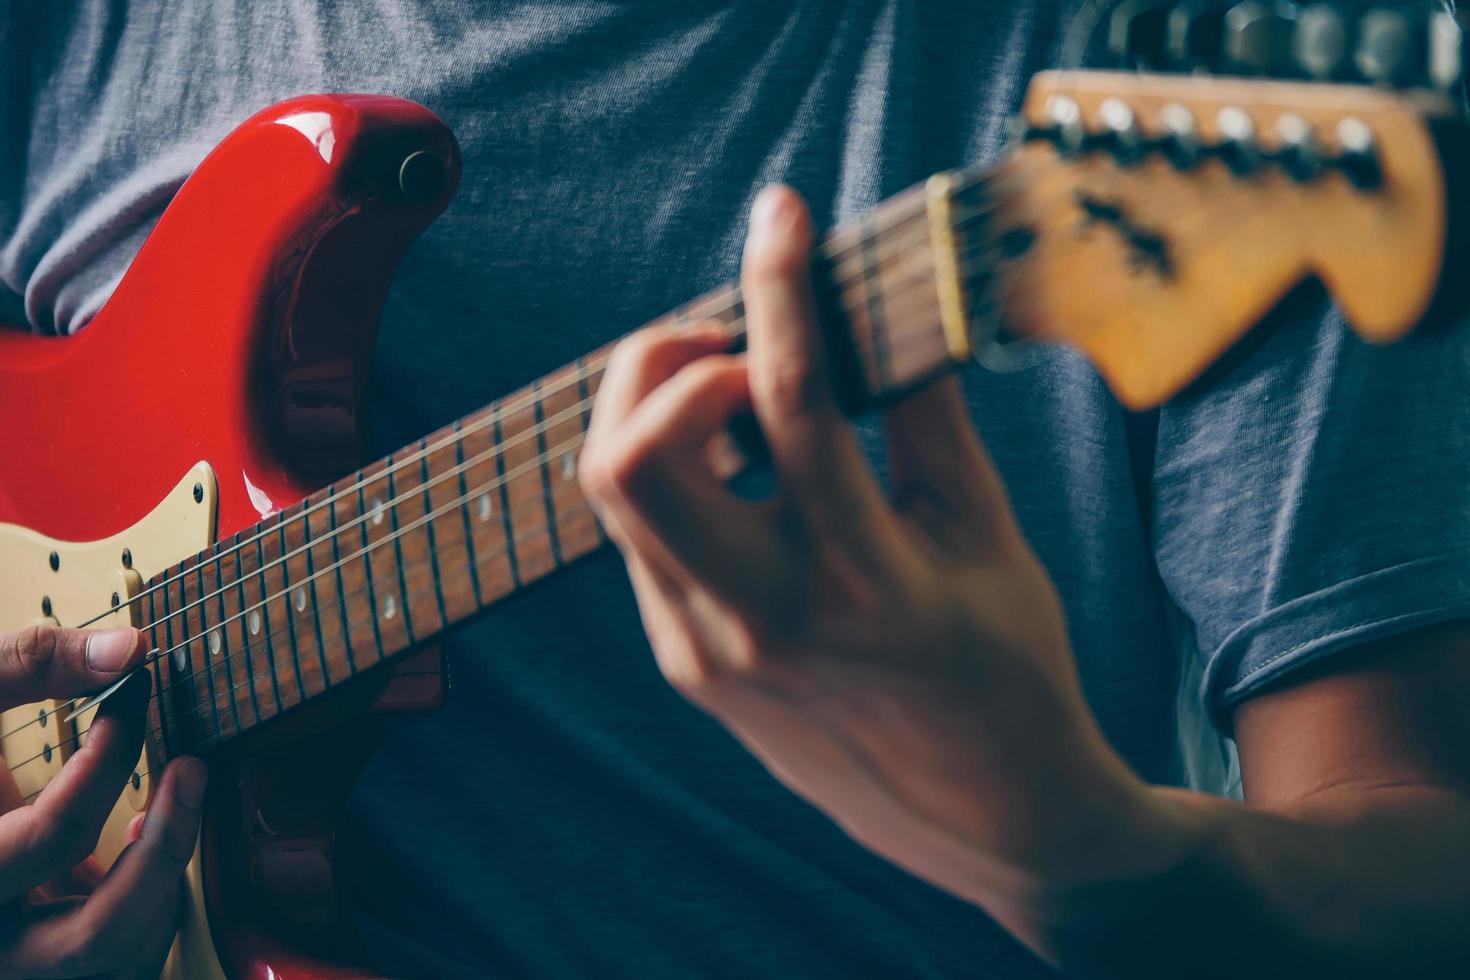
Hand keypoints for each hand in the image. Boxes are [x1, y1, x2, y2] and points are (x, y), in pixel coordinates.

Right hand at [0, 625, 204, 978]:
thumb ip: (25, 668)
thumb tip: (127, 650)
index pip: (54, 837)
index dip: (109, 759)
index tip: (133, 697)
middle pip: (95, 935)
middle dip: (165, 850)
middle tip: (191, 768)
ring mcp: (16, 959)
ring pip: (115, 957)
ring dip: (163, 883)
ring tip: (171, 804)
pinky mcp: (42, 953)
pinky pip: (112, 956)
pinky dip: (145, 903)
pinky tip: (141, 838)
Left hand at [581, 186, 1163, 908]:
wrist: (987, 821)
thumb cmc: (1008, 670)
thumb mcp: (986, 533)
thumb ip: (923, 413)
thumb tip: (882, 305)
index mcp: (862, 582)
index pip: (789, 401)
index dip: (777, 285)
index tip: (782, 213)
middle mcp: (761, 622)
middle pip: (632, 455)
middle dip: (661, 359)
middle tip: (731, 340)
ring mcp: (707, 654)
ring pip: (614, 495)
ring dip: (652, 412)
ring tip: (732, 393)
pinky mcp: (685, 668)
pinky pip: (640, 539)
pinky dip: (669, 475)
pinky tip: (735, 467)